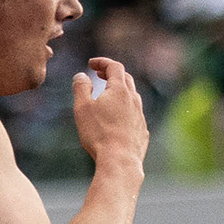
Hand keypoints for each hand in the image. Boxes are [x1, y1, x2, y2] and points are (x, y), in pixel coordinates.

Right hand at [69, 57, 147, 176]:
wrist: (120, 161)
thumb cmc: (99, 134)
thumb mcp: (82, 109)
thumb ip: (81, 89)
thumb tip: (81, 75)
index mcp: (119, 90)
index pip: (114, 67)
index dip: (103, 62)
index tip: (91, 63)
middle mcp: (133, 100)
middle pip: (126, 79)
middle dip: (112, 74)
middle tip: (100, 75)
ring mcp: (140, 116)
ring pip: (133, 96)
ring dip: (121, 91)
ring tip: (109, 95)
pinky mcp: (142, 131)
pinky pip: (135, 114)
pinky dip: (126, 109)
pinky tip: (119, 118)